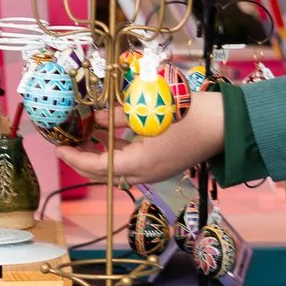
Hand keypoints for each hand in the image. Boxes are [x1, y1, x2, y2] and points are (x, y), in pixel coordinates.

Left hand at [56, 88, 225, 184]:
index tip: (58, 147)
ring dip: (101, 152)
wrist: (227, 124)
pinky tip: (111, 132)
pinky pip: (133, 160)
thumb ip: (119, 117)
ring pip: (119, 166)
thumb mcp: (149, 111)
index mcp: (139, 165)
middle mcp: (145, 174)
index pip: (96, 166)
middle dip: (84, 157)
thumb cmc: (189, 115)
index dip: (74, 157)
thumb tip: (95, 120)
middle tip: (69, 141)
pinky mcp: (165, 163)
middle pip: (105, 171)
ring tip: (85, 134)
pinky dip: (118, 149)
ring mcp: (157, 171)